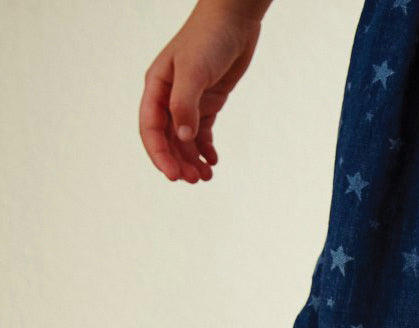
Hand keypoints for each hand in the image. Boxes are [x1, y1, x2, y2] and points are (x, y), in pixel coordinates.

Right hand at [139, 2, 264, 182]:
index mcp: (156, 87)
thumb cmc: (208, 40)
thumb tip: (181, 138)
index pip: (150, 128)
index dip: (159, 154)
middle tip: (195, 181)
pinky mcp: (208, 101)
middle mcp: (169, 96)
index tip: (174, 176)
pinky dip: (206, 148)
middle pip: (167, 138)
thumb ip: (186, 105)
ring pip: (184, 138)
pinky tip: (213, 162)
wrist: (233, 21)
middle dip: (178, 161)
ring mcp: (189, 99)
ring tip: (206, 177)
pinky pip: (202, 131)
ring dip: (192, 159)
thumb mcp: (194, 72)